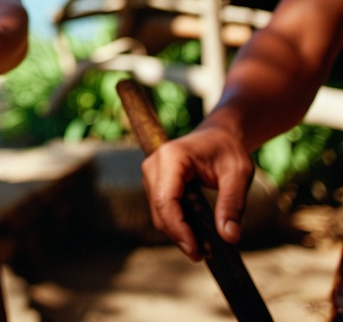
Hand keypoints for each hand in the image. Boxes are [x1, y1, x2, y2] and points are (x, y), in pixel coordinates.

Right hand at [140, 123, 254, 260]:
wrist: (218, 136)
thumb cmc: (228, 150)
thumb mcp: (239, 174)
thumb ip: (232, 204)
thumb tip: (229, 237)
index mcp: (171, 157)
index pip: (165, 200)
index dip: (178, 229)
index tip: (198, 252)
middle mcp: (154, 164)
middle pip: (159, 210)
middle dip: (180, 235)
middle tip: (206, 254)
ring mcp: (151, 173)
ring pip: (158, 214)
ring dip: (178, 232)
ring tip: (205, 246)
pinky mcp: (155, 182)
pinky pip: (162, 210)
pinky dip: (177, 225)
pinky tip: (197, 233)